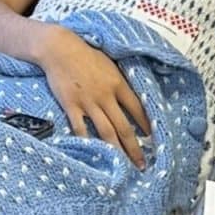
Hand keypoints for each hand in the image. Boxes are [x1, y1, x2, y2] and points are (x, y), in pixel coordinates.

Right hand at [39, 26, 150, 167]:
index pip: (138, 109)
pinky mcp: (71, 106)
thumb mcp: (111, 64)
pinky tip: (93, 155)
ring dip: (116, 151)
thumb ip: (120, 81)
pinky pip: (80, 129)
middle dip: (134, 148)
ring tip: (122, 166)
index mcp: (119, 84)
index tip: (154, 139)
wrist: (60, 49)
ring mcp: (89, 103)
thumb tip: (132, 96)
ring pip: (106, 132)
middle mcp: (106, 96)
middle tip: (142, 164)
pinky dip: (86, 142)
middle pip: (124, 127)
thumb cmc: (86, 54)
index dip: (147, 126)